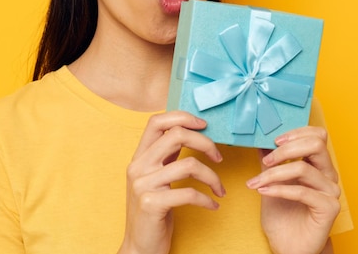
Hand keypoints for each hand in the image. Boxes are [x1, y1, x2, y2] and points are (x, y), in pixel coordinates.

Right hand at [118, 111, 224, 253]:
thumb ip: (167, 155)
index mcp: (139, 156)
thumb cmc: (154, 212)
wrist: (140, 248)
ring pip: (189, 165)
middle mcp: (138, 167)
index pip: (156, 121)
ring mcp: (143, 185)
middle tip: (218, 157)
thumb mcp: (156, 178)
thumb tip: (189, 131)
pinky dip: (207, 199)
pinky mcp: (152, 204)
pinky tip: (213, 205)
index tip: (204, 125)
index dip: (182, 117)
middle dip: (205, 142)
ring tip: (220, 189)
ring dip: (213, 177)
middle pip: (176, 134)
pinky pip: (189, 193)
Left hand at [246, 126, 340, 253]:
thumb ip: (270, 161)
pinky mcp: (329, 208)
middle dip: (285, 150)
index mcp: (318, 165)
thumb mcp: (271, 181)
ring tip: (257, 182)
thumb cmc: (282, 216)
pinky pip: (302, 191)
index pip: (317, 135)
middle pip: (316, 144)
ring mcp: (331, 191)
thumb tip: (260, 139)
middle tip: (266, 161)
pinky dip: (279, 189)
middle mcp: (328, 175)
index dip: (296, 133)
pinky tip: (263, 192)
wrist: (287, 247)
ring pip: (303, 168)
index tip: (274, 140)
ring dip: (275, 173)